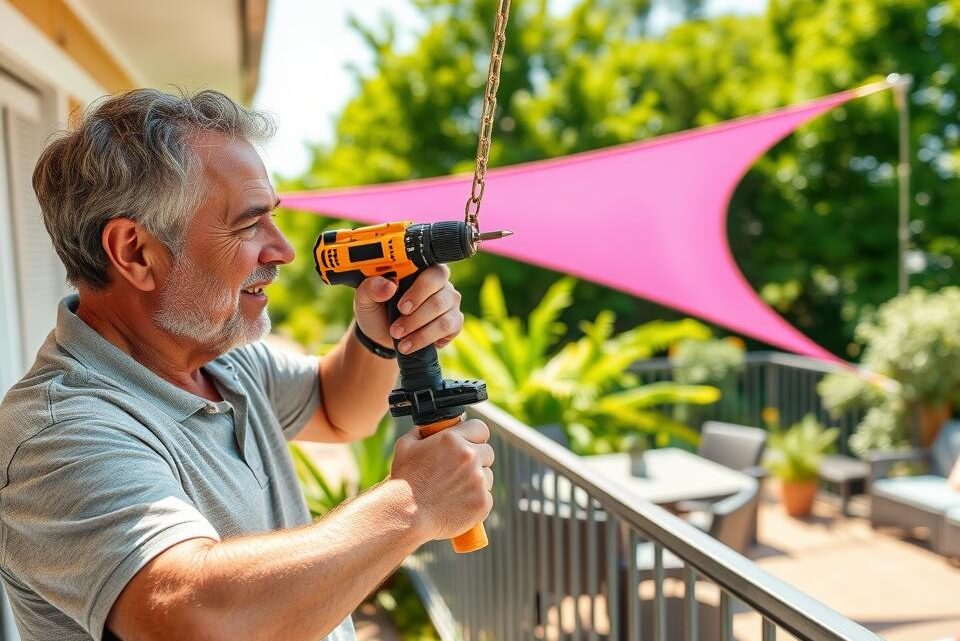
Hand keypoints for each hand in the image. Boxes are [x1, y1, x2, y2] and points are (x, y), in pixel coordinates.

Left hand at [353, 264, 463, 354]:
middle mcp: (440, 284)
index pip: (431, 271)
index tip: (401, 307)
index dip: (419, 290)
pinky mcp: (454, 323)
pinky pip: (449, 330)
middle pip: (440, 296)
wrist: (381, 334)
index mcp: (421, 270)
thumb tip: (388, 285)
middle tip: (396, 328)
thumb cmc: (377, 309)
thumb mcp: (365, 298)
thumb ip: (371, 287)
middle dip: (416, 317)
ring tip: (400, 340)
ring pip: (444, 317)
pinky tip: (412, 345)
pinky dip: (427, 340)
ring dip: (420, 332)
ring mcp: (449, 303)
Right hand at [389, 419, 493, 540]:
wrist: (405, 515)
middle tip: (459, 469)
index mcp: (453, 439)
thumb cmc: (404, 481)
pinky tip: (457, 503)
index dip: (474, 436)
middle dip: (477, 458)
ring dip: (476, 480)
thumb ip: (423, 431)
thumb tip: (433, 426)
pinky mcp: (482, 502)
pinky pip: (486, 497)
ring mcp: (478, 481)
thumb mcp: (406, 446)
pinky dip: (475, 500)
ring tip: (454, 489)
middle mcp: (470, 457)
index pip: (480, 428)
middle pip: (488, 452)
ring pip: (488, 475)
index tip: (469, 443)